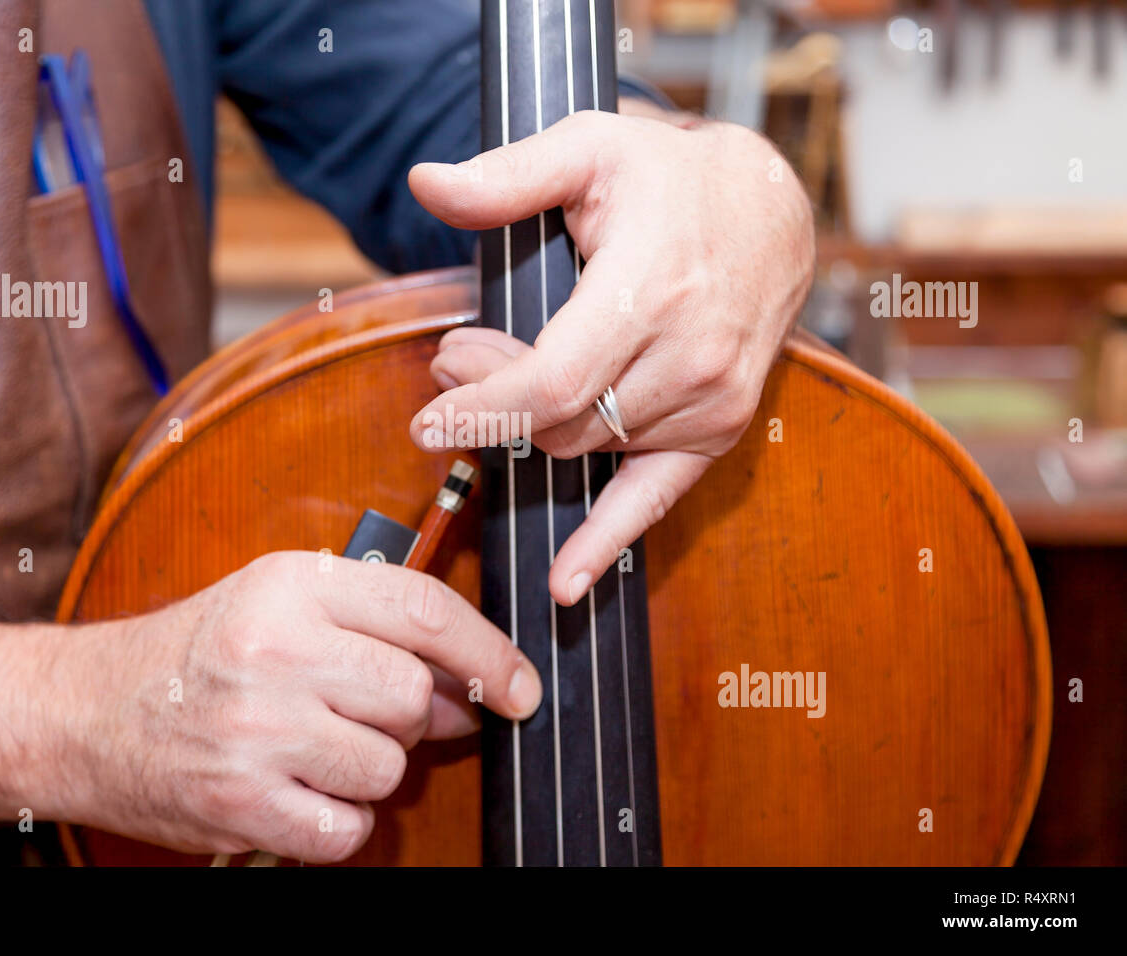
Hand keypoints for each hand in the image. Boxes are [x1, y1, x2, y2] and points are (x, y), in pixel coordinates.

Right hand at [76, 551, 539, 861]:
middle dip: (411, 716)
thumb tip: (474, 688)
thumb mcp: (277, 601)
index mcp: (291, 585)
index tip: (519, 686)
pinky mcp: (241, 804)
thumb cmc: (196, 654)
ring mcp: (256, 730)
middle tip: (368, 715)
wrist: (86, 713)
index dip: (488, 651)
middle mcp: (275, 650)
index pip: (424, 610)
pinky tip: (303, 790)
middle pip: (413, 696)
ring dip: (371, 769)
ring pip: (387, 765)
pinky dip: (339, 820)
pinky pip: (348, 828)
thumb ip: (373, 627)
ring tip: (317, 748)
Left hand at [406, 111, 814, 606]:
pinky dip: (609, 541)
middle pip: (560, 421)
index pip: (548, 384)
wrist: (769, 207)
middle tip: (452, 364)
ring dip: (532, 434)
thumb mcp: (587, 147)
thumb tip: (423, 181)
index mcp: (651, 292)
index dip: (478, 410)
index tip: (427, 420)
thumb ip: (505, 176)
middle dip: (492, 407)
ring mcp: (711, 400)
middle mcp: (689, 357)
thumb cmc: (670, 178)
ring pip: (588, 450)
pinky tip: (566, 583)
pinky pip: (655, 498)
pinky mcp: (720, 428)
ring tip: (494, 383)